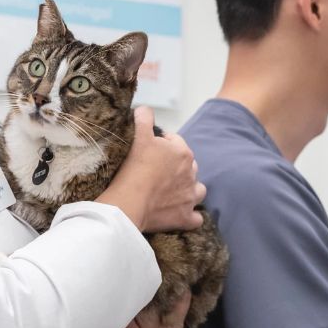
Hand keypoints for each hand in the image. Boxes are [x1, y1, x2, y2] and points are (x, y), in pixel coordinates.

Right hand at [98, 106, 203, 232]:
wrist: (129, 202)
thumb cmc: (134, 167)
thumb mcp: (138, 135)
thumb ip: (144, 118)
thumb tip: (145, 109)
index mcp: (182, 152)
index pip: (176, 142)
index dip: (162, 144)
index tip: (149, 150)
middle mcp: (191, 174)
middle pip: (188, 166)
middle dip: (176, 167)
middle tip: (156, 171)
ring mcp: (189, 197)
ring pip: (198, 190)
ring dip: (189, 189)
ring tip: (174, 191)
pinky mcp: (185, 217)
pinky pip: (195, 218)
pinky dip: (189, 216)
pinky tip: (179, 213)